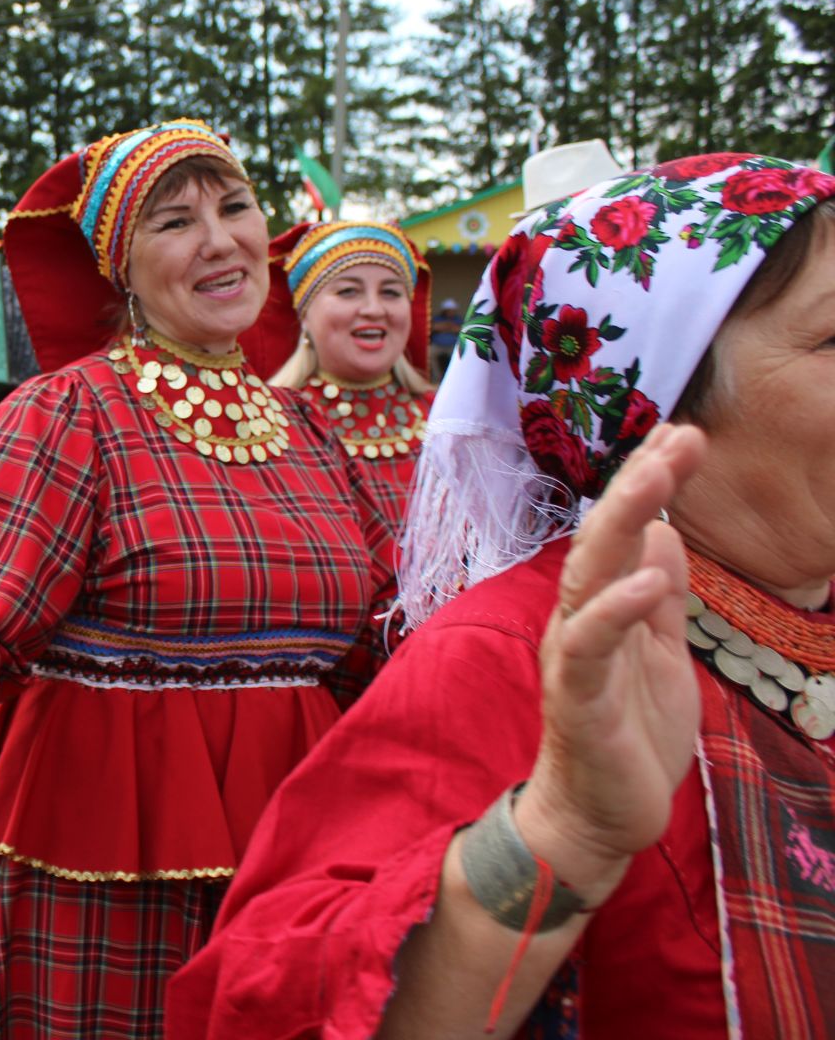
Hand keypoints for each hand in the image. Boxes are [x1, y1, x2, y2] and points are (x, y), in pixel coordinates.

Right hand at [516, 423, 708, 903]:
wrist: (598, 819)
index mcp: (599, 609)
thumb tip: (663, 533)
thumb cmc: (628, 738)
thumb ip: (659, 599)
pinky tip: (649, 579)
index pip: (621, 533)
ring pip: (589, 575)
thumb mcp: (660, 656)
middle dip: (637, 484)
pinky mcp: (577, 697)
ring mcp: (573, 655)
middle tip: (676, 436)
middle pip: (601, 538)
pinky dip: (616, 608)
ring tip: (658, 479)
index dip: (648, 484)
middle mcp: (577, 620)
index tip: (682, 436)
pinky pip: (589, 644)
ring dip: (621, 523)